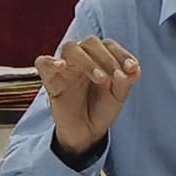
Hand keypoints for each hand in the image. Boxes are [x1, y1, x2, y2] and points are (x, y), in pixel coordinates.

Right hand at [35, 36, 139, 160]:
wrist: (86, 132)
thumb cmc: (101, 109)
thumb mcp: (118, 97)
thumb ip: (125, 83)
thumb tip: (133, 70)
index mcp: (99, 58)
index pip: (109, 45)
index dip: (122, 54)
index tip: (131, 68)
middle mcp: (82, 58)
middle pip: (90, 43)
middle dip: (106, 58)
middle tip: (116, 76)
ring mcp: (65, 68)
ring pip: (70, 48)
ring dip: (87, 60)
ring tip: (101, 78)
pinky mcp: (50, 80)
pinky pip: (43, 63)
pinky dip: (50, 61)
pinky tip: (62, 66)